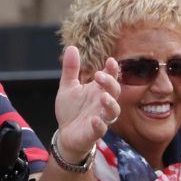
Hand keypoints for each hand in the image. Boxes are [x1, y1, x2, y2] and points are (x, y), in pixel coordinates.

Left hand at [53, 46, 120, 162]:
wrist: (65, 134)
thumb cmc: (71, 110)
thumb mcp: (68, 87)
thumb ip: (71, 69)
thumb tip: (72, 47)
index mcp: (98, 90)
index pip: (110, 78)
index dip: (112, 70)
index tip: (110, 61)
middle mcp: (102, 103)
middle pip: (114, 92)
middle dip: (110, 83)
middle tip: (99, 76)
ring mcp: (101, 118)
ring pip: (113, 112)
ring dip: (110, 104)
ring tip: (103, 96)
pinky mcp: (94, 133)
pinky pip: (101, 129)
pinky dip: (100, 125)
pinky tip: (95, 119)